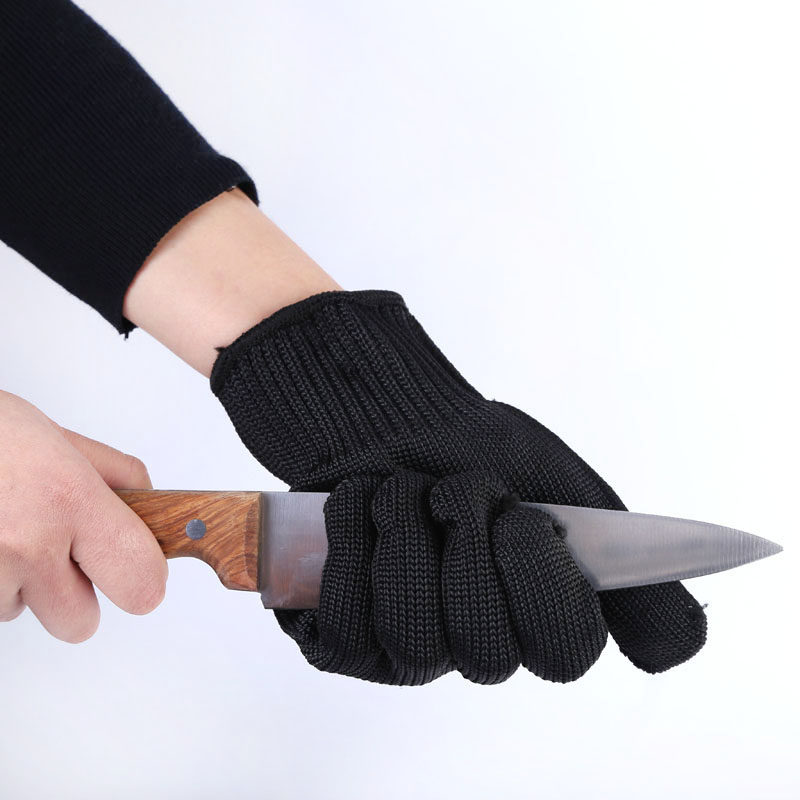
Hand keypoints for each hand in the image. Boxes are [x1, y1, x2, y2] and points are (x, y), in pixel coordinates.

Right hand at [0, 391, 166, 641]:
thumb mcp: (59, 438)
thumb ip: (114, 475)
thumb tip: (149, 507)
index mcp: (70, 499)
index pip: (140, 580)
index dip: (142, 581)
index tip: (136, 572)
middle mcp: (27, 542)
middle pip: (80, 624)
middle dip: (72, 595)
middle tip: (58, 553)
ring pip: (21, 613)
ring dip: (18, 584)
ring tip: (4, 530)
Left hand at [211, 291, 706, 684]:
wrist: (390, 422)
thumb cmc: (479, 456)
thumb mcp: (568, 494)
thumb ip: (632, 574)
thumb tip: (674, 654)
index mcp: (538, 620)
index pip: (562, 650)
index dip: (538, 576)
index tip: (519, 512)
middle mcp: (476, 649)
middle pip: (482, 647)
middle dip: (464, 537)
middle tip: (451, 489)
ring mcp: (406, 652)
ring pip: (411, 630)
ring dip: (405, 530)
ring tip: (399, 493)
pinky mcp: (343, 640)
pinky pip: (347, 622)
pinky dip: (352, 541)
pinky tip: (358, 511)